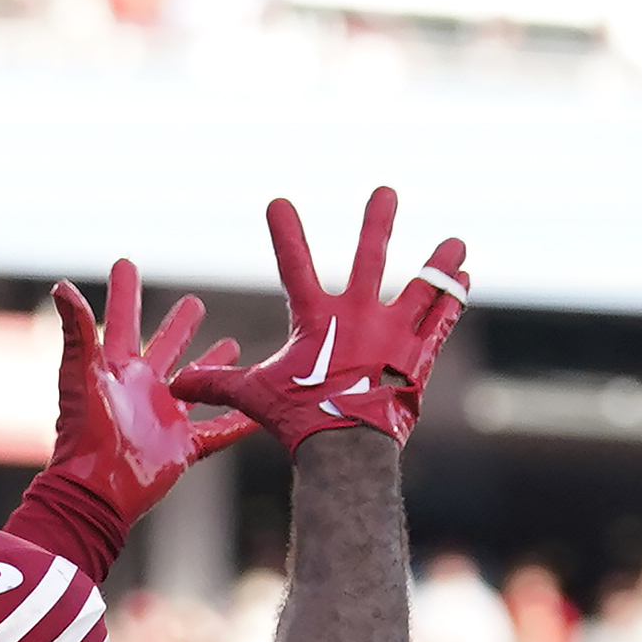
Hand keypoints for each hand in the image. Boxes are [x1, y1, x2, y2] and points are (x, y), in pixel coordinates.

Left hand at [43, 260, 236, 523]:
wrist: (96, 491)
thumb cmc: (84, 433)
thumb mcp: (81, 376)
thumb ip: (77, 331)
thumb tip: (62, 284)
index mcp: (116, 369)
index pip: (123, 320)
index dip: (124, 292)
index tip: (125, 263)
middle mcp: (142, 389)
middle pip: (165, 347)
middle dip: (179, 325)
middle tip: (195, 301)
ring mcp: (163, 418)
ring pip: (195, 385)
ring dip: (211, 365)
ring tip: (232, 344)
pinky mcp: (182, 446)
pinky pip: (219, 428)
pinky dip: (240, 418)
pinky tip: (260, 404)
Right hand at [176, 190, 470, 449]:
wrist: (347, 449)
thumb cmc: (300, 420)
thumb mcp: (254, 396)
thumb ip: (218, 384)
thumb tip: (177, 385)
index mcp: (316, 319)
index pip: (294, 266)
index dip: (286, 233)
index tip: (279, 202)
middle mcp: (358, 317)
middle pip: (370, 260)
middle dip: (378, 224)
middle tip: (387, 192)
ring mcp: (391, 334)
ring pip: (420, 288)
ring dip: (437, 264)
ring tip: (456, 242)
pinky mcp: (416, 357)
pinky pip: (439, 321)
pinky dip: (451, 301)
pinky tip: (464, 280)